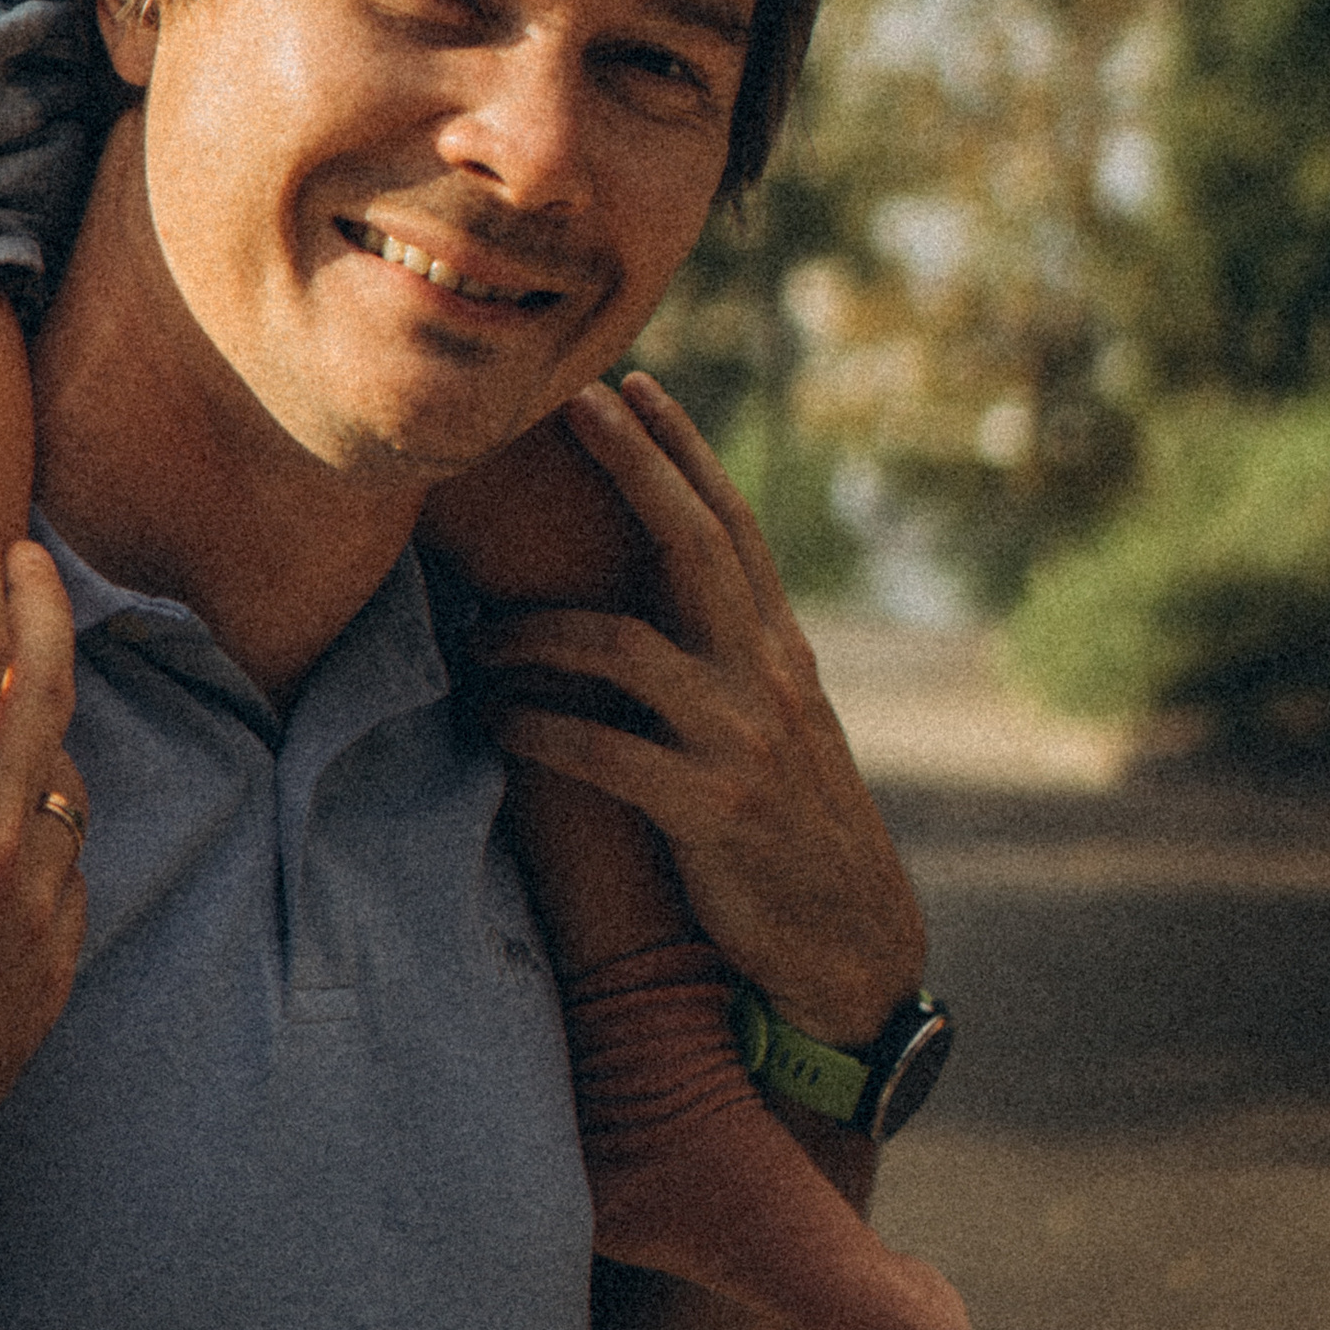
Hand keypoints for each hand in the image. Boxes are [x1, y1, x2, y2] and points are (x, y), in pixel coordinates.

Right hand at [0, 511, 86, 1237]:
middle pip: (48, 683)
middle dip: (40, 601)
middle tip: (23, 557)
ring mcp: (34, 913)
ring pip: (66, 775)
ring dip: (45, 718)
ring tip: (12, 686)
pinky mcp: (52, 974)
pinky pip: (69, 865)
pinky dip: (48, 818)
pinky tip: (14, 810)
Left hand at [473, 371, 925, 1044]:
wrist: (851, 946)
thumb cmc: (792, 829)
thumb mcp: (777, 725)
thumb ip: (727, 657)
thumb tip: (654, 591)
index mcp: (779, 651)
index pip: (732, 525)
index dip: (686, 451)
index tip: (638, 383)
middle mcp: (766, 678)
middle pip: (694, 544)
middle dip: (634, 466)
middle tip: (573, 405)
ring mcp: (741, 741)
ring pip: (625, 646)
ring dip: (536, 632)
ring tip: (478, 638)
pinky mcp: (709, 810)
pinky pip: (604, 750)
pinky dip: (540, 728)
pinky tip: (495, 722)